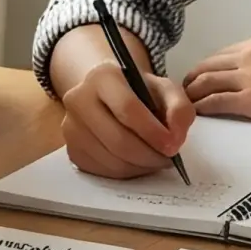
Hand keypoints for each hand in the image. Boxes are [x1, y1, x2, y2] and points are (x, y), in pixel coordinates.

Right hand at [61, 63, 193, 179]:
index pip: (128, 109)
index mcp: (103, 76)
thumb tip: (175, 138)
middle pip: (118, 140)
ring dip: (140, 167)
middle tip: (168, 159)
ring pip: (111, 160)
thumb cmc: (139, 92)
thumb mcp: (164, 89)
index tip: (173, 147)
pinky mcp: (72, 150)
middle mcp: (79, 99)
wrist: (108, 96)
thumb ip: (179, 107)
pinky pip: (103, 171)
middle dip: (149, 155)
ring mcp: (71, 127)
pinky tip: (138, 162)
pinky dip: (126, 173)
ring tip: (156, 160)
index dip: (153, 132)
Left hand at [182, 34, 250, 126]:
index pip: (220, 54)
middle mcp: (250, 55)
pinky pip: (215, 102)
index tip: (198, 79)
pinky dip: (202, 108)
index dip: (205, 68)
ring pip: (206, 82)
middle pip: (207, 65)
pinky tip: (197, 114)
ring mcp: (249, 77)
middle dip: (191, 80)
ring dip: (191, 94)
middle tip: (184, 93)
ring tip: (184, 106)